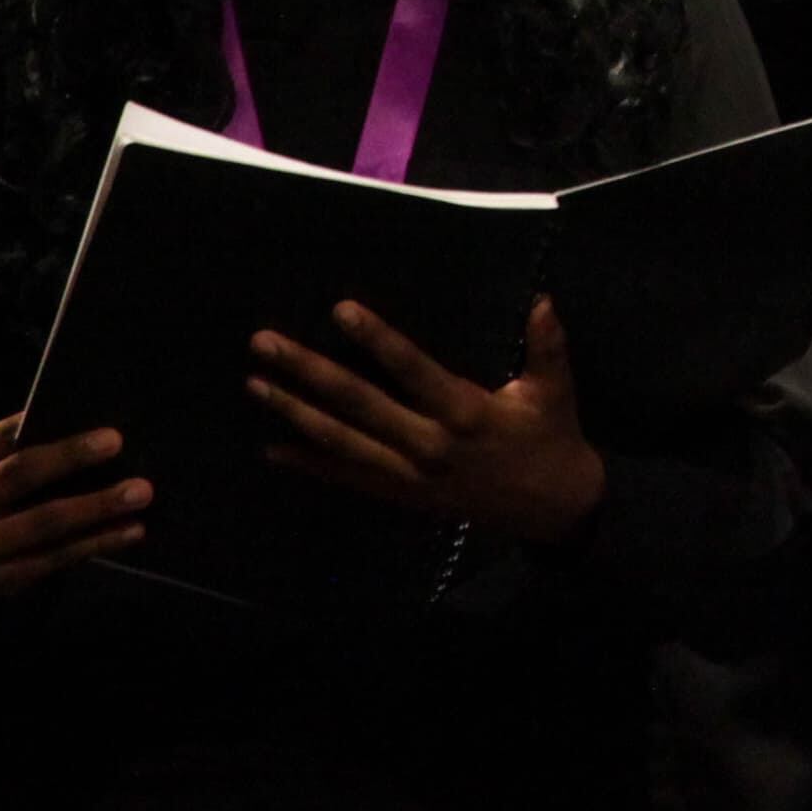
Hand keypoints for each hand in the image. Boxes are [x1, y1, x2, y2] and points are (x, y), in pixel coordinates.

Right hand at [0, 413, 144, 600]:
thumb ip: (11, 446)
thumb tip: (82, 419)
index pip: (3, 439)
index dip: (42, 428)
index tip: (95, 424)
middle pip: (20, 475)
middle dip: (70, 458)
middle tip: (118, 443)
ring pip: (44, 523)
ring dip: (97, 507)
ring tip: (140, 493)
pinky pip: (55, 558)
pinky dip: (97, 542)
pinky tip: (130, 530)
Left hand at [250, 295, 607, 546]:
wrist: (553, 511)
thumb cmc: (552, 439)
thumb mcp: (556, 390)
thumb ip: (548, 345)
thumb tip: (542, 299)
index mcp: (467, 413)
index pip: (413, 371)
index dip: (377, 341)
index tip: (340, 311)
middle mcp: (430, 446)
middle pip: (359, 404)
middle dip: (309, 372)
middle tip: (264, 344)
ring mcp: (410, 476)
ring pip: (343, 442)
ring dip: (295, 412)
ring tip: (255, 384)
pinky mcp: (402, 496)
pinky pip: (348, 478)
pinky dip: (309, 464)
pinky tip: (271, 449)